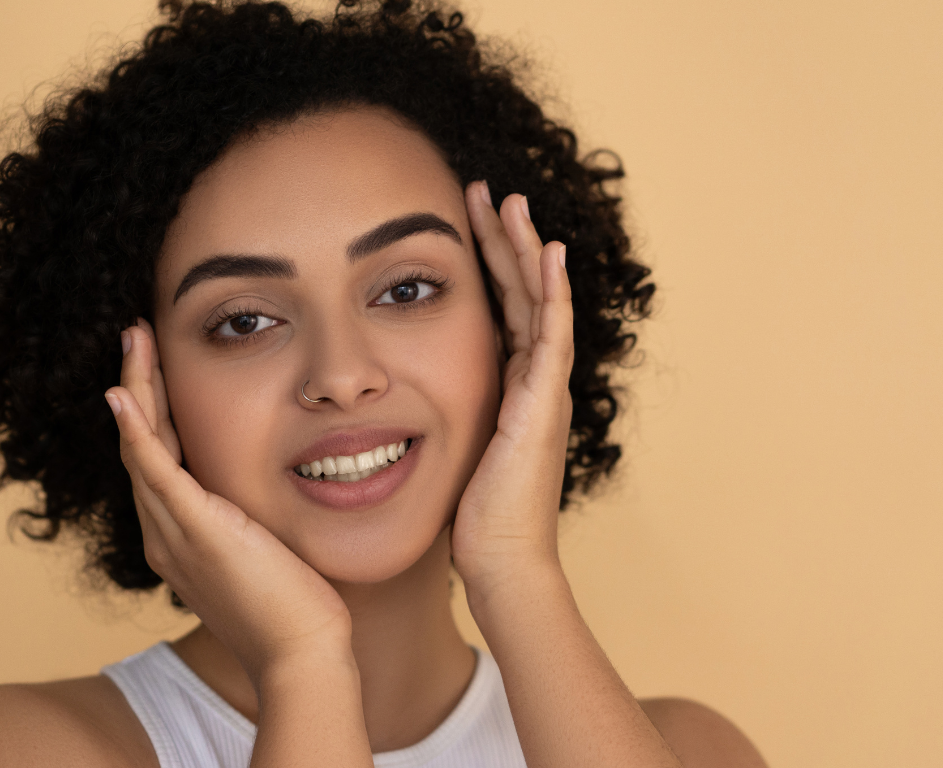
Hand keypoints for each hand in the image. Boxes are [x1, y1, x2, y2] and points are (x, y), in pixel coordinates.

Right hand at [105, 319, 353, 681]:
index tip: (154, 368)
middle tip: (135, 335)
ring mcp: (174, 535)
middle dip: (136, 387)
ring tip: (133, 340)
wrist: (301, 656)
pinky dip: (138, 431)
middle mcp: (164, 537)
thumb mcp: (266, 555)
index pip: (158, 461)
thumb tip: (265, 502)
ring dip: (134, 389)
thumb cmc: (296, 612)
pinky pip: (156, 471)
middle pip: (140, 447)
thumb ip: (252, 524)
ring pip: (141, 448)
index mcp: (179, 540)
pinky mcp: (197, 531)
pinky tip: (124, 395)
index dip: (153, 411)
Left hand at [450, 183, 574, 589]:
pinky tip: (547, 252)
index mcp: (509, 386)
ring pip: (540, 300)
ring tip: (511, 201)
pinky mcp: (544, 402)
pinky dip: (552, 291)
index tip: (465, 221)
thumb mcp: (448, 449)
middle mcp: (533, 380)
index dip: (486, 263)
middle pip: (522, 292)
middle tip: (488, 191)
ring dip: (525, 249)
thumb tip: (390, 402)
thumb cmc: (469, 518)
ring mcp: (544, 389)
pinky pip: (553, 334)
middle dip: (504, 240)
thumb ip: (434, 416)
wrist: (500, 561)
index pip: (501, 308)